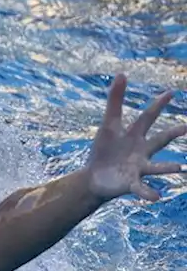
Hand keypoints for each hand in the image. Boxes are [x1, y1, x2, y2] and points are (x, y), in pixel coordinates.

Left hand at [84, 74, 185, 201]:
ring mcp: (138, 168)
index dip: (158, 105)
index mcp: (135, 135)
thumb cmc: (104, 150)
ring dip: (168, 168)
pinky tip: (157, 197)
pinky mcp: (131, 183)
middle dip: (174, 133)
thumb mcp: (107, 124)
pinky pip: (142, 188)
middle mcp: (142, 151)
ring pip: (157, 167)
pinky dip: (148, 193)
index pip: (148, 117)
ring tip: (181, 168)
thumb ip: (114, 101)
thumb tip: (121, 73)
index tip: (171, 92)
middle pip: (160, 140)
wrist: (93, 177)